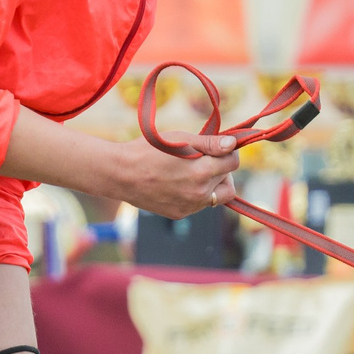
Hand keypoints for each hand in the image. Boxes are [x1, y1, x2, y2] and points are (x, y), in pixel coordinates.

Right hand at [114, 132, 241, 219]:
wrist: (121, 174)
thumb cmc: (150, 150)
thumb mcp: (181, 139)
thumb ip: (210, 143)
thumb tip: (233, 144)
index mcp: (202, 172)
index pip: (233, 163)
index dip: (228, 152)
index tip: (217, 147)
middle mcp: (200, 194)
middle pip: (228, 183)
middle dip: (221, 170)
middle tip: (203, 159)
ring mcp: (190, 207)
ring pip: (216, 197)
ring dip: (211, 184)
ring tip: (191, 171)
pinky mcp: (180, 213)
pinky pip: (198, 205)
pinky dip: (195, 194)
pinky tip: (178, 182)